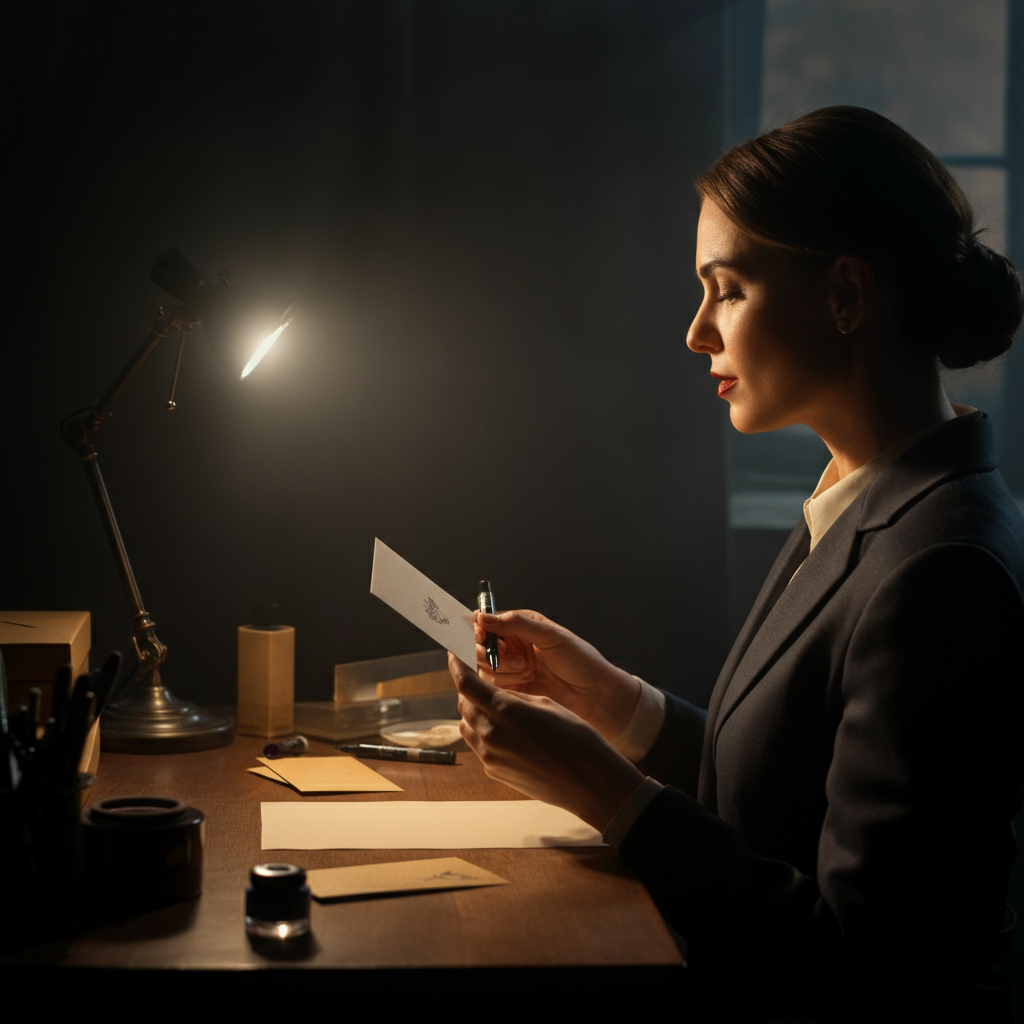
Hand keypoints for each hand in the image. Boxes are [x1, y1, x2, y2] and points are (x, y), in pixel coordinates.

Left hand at [450, 653, 644, 830]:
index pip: (467, 684)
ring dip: (473, 712)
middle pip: (464, 704)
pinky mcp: (494, 772)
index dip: (457, 666)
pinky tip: (503, 730)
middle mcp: (492, 734)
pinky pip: (478, 746)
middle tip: (478, 680)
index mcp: (506, 711)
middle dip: (467, 689)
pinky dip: (482, 733)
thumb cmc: (577, 740)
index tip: (454, 655)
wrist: (590, 783)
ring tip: (492, 705)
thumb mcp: (547, 705)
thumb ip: (516, 697)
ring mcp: (491, 757)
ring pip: (467, 726)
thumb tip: (497, 693)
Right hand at [472, 608, 640, 739]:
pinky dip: (504, 684)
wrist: (595, 694)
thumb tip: (483, 616)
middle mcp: (512, 647)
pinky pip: (492, 687)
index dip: (480, 629)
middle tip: (516, 659)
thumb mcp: (550, 635)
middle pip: (479, 646)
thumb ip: (516, 624)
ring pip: (484, 668)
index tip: (483, 636)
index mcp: (521, 627)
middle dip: (491, 653)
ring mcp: (511, 669)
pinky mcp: (512, 691)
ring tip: (527, 671)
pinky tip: (526, 681)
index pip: (487, 623)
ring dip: (502, 670)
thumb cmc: (579, 659)